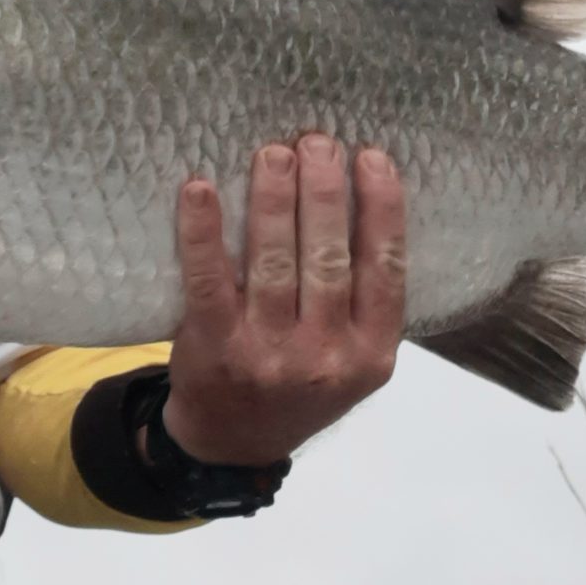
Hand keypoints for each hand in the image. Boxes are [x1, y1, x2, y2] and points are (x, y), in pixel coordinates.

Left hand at [161, 134, 406, 466]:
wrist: (230, 443)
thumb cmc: (297, 383)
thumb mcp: (351, 360)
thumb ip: (363, 301)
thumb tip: (363, 197)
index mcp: (371, 354)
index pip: (386, 269)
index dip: (382, 208)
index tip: (372, 157)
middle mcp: (326, 357)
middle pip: (329, 257)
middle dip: (324, 191)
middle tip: (316, 140)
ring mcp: (269, 354)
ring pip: (274, 261)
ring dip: (274, 199)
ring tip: (274, 153)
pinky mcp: (215, 347)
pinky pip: (208, 279)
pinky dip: (203, 231)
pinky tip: (199, 189)